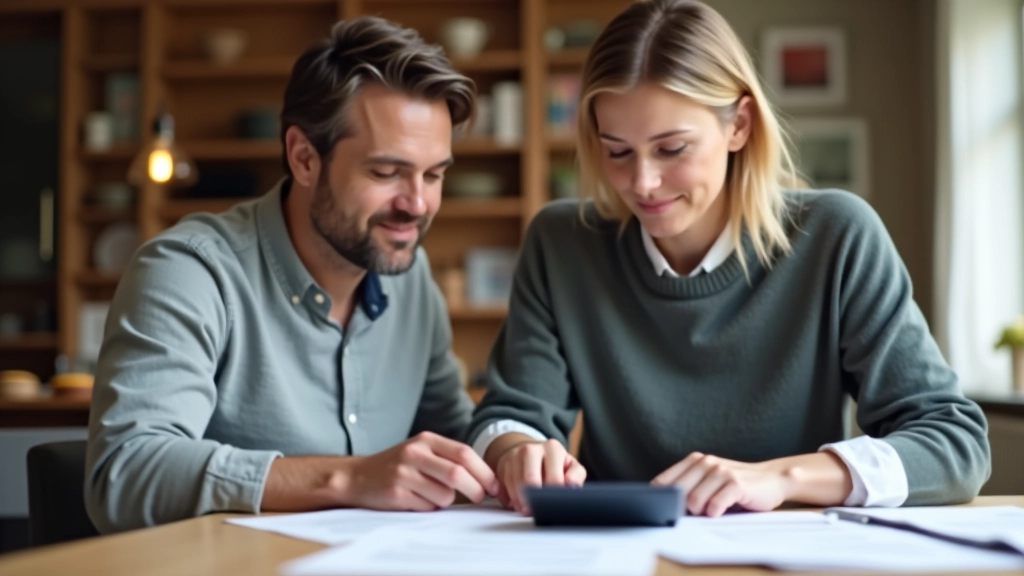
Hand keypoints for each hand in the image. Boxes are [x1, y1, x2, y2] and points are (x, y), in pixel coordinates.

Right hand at [347, 432, 499, 510]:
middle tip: (481, 497)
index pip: (464, 453)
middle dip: (476, 489)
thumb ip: (449, 458)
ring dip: (447, 500)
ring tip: (434, 495)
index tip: (494, 485)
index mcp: (426, 439)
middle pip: (457, 474)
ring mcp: (403, 473)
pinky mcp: (396, 494)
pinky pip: (427, 507)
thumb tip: (486, 478)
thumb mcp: (422, 451)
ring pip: (444, 495)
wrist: (357, 477)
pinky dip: (430, 507)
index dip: (484, 471)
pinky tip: (417, 500)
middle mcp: (414, 453)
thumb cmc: (398, 466)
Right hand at [493, 439, 586, 514]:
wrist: (531, 453)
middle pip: (530, 481)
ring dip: (522, 503)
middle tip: (537, 512)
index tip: (554, 507)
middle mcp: (531, 449)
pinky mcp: (502, 465)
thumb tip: (571, 485)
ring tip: (529, 509)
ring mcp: (514, 455)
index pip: (554, 479)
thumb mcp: (570, 466)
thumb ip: (576, 475)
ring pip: (516, 486)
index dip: (554, 497)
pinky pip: (505, 488)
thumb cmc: (554, 464)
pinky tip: (520, 503)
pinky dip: (512, 500)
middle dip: (534, 500)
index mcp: (553, 448)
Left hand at [651, 452, 791, 516]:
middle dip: (683, 509)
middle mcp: (706, 462)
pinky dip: (715, 513)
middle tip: (696, 514)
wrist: (772, 479)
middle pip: (677, 494)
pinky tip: (721, 512)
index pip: (663, 482)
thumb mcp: (708, 481)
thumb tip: (662, 506)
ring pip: (694, 501)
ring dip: (701, 513)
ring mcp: (721, 471)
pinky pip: (714, 505)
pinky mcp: (736, 484)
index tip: (664, 511)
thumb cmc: (735, 486)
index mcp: (694, 460)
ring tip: (712, 510)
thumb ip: (688, 487)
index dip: (661, 500)